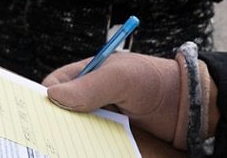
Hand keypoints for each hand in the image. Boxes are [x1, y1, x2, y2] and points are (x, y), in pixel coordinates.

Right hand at [43, 53, 181, 143]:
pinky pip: (91, 146)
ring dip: (70, 142)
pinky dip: (86, 149)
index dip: (43, 100)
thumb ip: (90, 86)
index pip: (51, 87)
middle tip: (50, 139)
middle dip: (54, 125)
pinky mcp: (109, 138)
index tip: (39, 116)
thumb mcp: (121, 78)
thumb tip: (53, 95)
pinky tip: (85, 152)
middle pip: (58, 114)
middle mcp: (86, 98)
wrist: (187, 107)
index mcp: (83, 76)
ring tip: (65, 149)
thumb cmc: (153, 81)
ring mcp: (98, 120)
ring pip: (73, 134)